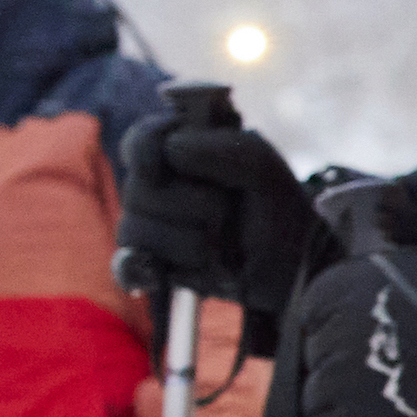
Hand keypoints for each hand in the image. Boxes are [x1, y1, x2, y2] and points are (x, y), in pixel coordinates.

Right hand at [115, 100, 315, 339]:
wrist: (291, 266)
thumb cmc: (277, 207)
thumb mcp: (261, 167)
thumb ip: (220, 148)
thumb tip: (171, 150)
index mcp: (181, 149)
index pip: (140, 140)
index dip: (147, 149)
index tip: (167, 163)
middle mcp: (159, 184)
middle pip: (138, 190)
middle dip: (189, 206)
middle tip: (225, 212)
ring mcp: (152, 224)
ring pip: (135, 229)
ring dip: (187, 242)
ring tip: (221, 247)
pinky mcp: (153, 262)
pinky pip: (126, 265)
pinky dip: (138, 271)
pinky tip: (159, 276)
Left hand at [262, 244, 416, 416]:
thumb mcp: (397, 278)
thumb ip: (358, 303)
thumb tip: (329, 333)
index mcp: (332, 288)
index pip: (309, 326)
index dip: (336, 343)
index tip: (366, 351)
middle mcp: (329, 328)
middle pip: (313, 367)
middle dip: (341, 378)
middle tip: (386, 379)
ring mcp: (341, 373)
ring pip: (315, 405)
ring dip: (342, 410)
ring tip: (389, 402)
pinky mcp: (356, 415)